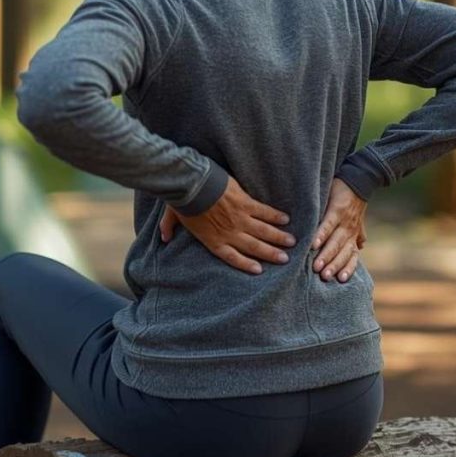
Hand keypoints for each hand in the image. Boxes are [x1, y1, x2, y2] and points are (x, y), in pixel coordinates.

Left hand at [159, 176, 295, 274]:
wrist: (192, 186)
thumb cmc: (181, 202)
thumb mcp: (172, 217)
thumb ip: (169, 228)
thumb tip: (163, 238)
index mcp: (212, 240)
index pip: (233, 257)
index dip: (246, 264)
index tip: (259, 270)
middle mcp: (229, 233)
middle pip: (254, 247)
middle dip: (271, 254)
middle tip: (285, 259)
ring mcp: (239, 219)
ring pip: (263, 231)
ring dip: (278, 237)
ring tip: (292, 242)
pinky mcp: (245, 204)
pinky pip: (264, 212)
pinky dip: (275, 216)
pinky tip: (285, 219)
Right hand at [311, 177, 366, 282]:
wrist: (359, 179)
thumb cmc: (353, 201)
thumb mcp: (358, 219)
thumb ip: (358, 233)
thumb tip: (360, 247)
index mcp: (353, 235)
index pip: (351, 256)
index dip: (347, 268)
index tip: (339, 280)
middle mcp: (350, 231)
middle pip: (342, 252)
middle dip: (333, 265)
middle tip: (324, 277)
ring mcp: (344, 221)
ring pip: (335, 242)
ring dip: (326, 255)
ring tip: (316, 266)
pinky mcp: (336, 210)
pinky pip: (328, 225)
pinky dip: (321, 235)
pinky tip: (313, 244)